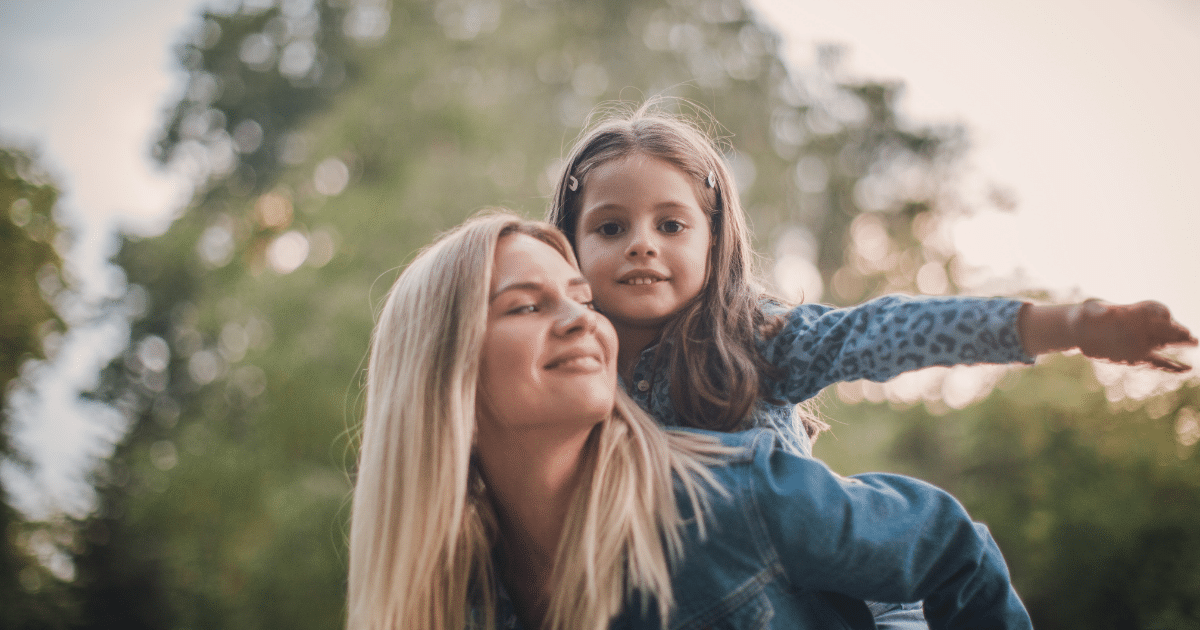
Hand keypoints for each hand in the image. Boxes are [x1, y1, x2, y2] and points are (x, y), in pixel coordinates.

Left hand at [1072, 300, 1197, 371]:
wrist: (1081, 331)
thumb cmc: (1085, 317)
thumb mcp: (1086, 310)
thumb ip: (1094, 310)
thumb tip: (1104, 311)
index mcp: (1132, 311)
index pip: (1154, 309)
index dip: (1160, 313)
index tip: (1165, 317)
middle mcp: (1141, 326)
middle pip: (1165, 327)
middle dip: (1176, 330)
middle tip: (1187, 335)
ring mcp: (1142, 342)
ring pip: (1166, 343)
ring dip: (1180, 344)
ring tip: (1194, 342)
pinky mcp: (1138, 357)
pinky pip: (1158, 362)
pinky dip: (1172, 367)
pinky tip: (1187, 369)